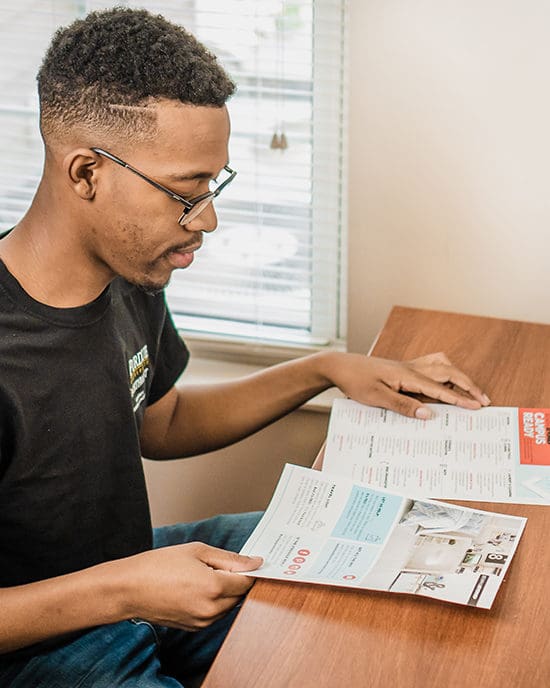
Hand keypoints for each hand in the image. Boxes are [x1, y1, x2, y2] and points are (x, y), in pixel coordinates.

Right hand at [117, 542, 261, 630]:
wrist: (130, 589)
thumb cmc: (158, 566)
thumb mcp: (197, 551)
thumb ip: (229, 558)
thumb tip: (253, 562)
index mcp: (214, 587)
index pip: (247, 581)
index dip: (250, 569)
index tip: (251, 560)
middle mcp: (211, 609)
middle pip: (240, 595)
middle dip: (237, 579)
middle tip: (221, 563)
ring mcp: (203, 621)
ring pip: (228, 605)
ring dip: (225, 590)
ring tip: (203, 573)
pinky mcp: (194, 627)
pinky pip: (215, 613)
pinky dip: (214, 600)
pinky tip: (197, 586)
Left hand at [320, 351, 489, 418]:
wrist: (340, 366)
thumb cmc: (356, 381)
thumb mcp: (377, 398)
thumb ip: (403, 406)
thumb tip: (429, 414)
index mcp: (407, 376)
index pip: (440, 388)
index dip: (460, 398)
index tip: (477, 406)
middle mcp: (411, 368)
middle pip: (448, 372)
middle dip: (468, 385)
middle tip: (483, 399)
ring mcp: (407, 366)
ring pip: (440, 365)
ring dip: (457, 375)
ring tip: (470, 388)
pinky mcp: (401, 368)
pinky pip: (429, 366)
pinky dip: (443, 372)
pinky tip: (444, 380)